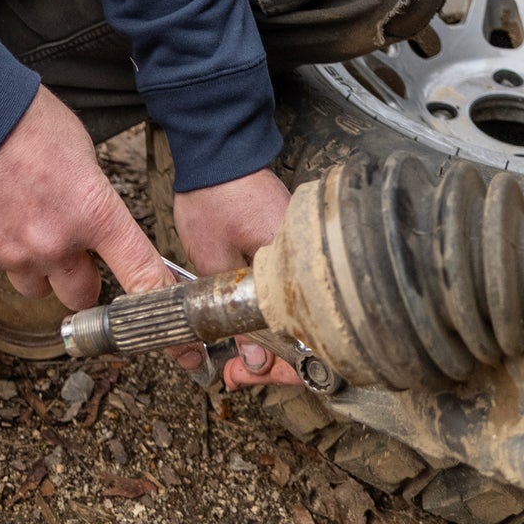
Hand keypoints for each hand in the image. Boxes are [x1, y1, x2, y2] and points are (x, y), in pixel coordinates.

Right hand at [0, 86, 171, 309]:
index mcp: (94, 212)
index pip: (142, 277)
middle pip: (83, 295)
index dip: (163, 312)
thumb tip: (95, 222)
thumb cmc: (25, 119)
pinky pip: (3, 266)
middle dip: (81, 276)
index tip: (180, 341)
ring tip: (26, 222)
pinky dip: (5, 248)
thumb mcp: (82, 151)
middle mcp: (57, 243)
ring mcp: (16, 253)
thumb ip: (93, 199)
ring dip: (40, 268)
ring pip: (39, 287)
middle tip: (72, 244)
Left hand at [172, 166, 298, 389]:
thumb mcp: (212, 256)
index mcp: (296, 265)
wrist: (220, 147)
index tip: (252, 375)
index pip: (308, 337)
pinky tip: (252, 333)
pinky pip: (295, 299)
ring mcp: (305, 259)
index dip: (283, 367)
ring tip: (241, 361)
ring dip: (274, 346)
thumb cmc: (214, 194)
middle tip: (239, 374)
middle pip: (308, 336)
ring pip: (301, 320)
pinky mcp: (296, 254)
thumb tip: (252, 361)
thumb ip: (230, 311)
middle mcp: (311, 265)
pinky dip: (277, 321)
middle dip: (275, 363)